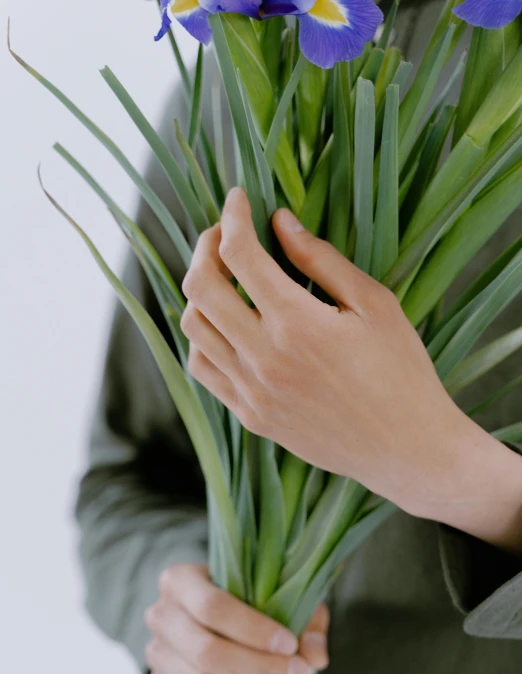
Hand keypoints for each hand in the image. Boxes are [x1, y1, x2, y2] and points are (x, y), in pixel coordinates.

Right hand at [145, 563, 328, 673]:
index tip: (290, 645)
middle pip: (206, 652)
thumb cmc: (250, 597)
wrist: (218, 615)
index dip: (254, 631)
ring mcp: (157, 656)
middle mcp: (161, 616)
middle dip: (260, 669)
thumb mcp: (280, 594)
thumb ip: (304, 618)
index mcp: (180, 580)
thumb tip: (316, 657)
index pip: (212, 607)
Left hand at [180, 188, 521, 550]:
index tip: (240, 198)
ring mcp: (251, 392)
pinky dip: (205, 338)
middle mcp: (263, 358)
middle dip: (205, 246)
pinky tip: (228, 326)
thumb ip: (322, 261)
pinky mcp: (251, 416)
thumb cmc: (403, 372)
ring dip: (200, 292)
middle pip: (200, 287)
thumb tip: (280, 222)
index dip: (234, 215)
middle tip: (224, 233)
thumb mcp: (375, 305)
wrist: (408, 450)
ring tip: (225, 278)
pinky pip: (204, 369)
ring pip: (193, 328)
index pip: (239, 254)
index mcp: (297, 323)